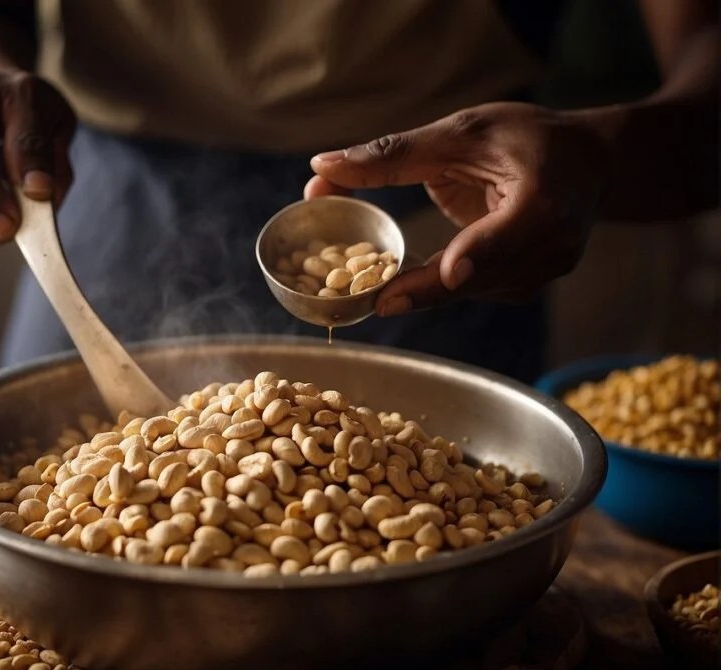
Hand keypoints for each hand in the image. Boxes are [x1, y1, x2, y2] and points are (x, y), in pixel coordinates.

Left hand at [305, 103, 608, 315]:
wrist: (588, 165)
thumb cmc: (527, 138)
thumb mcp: (463, 131)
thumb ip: (394, 154)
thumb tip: (321, 166)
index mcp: (545, 203)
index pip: (507, 235)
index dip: (478, 255)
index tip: (449, 273)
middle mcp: (549, 249)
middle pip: (475, 277)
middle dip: (419, 285)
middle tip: (370, 299)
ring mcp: (538, 275)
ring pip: (466, 292)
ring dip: (416, 289)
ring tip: (367, 292)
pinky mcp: (520, 287)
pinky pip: (467, 292)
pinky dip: (431, 286)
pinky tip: (395, 283)